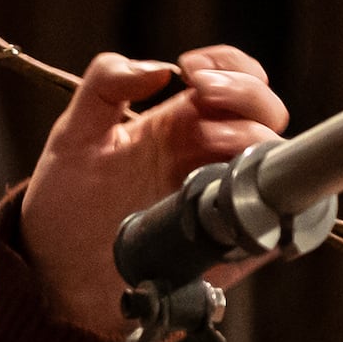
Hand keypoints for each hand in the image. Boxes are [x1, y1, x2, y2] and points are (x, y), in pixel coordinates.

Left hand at [16, 45, 290, 337]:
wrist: (63, 276)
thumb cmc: (67, 207)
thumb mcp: (74, 136)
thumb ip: (104, 86)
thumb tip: (158, 68)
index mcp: (180, 122)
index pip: (233, 77)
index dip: (227, 65)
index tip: (191, 70)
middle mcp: (210, 155)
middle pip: (266, 109)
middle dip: (242, 93)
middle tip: (201, 95)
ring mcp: (224, 195)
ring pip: (276, 153)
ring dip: (250, 135)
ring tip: (207, 142)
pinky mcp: (236, 238)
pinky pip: (279, 212)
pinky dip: (272, 192)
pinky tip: (230, 186)